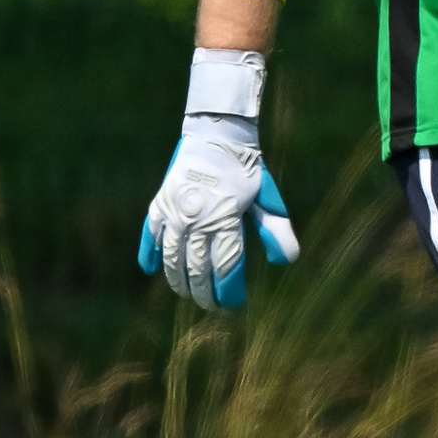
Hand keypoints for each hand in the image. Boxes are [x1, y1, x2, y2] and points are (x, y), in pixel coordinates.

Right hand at [138, 112, 299, 310]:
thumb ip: (276, 230)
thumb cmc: (246, 168)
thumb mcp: (266, 198)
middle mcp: (198, 220)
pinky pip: (150, 236)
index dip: (229, 291)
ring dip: (178, 281)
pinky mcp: (160, 204)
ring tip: (187, 293)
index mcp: (227, 219)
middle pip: (197, 270)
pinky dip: (150, 254)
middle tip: (211, 305)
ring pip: (172, 260)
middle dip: (204, 293)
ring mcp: (176, 213)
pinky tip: (152, 270)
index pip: (225, 268)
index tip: (234, 302)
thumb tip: (287, 262)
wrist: (217, 132)